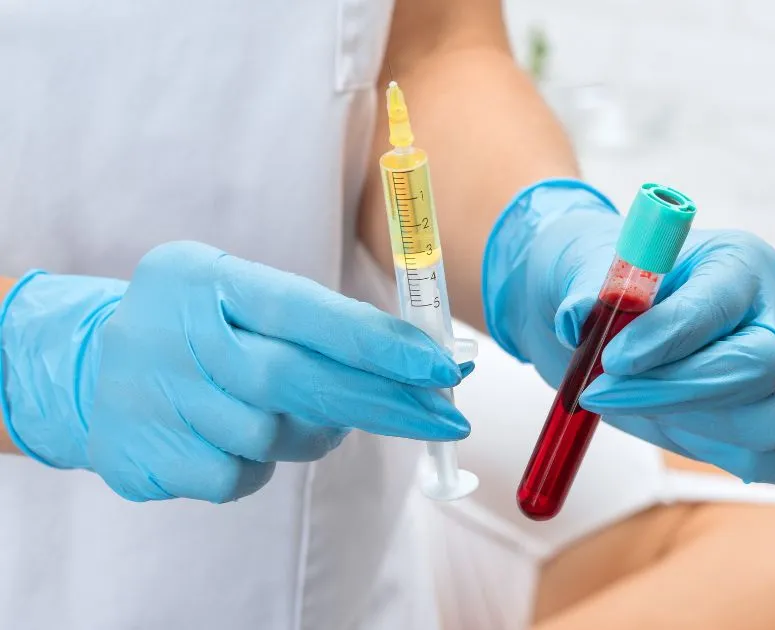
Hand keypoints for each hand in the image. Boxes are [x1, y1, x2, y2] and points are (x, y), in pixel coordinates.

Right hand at [0, 241, 470, 501]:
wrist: (85, 368)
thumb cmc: (204, 329)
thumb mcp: (245, 296)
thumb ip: (321, 323)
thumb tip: (422, 363)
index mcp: (203, 277)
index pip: (303, 309)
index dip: (377, 342)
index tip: (442, 367)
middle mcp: (171, 333)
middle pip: (295, 379)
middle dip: (383, 401)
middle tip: (446, 418)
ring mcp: (150, 398)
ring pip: (273, 435)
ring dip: (308, 432)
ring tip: (292, 412)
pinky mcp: (141, 456)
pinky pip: (238, 477)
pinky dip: (258, 465)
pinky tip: (233, 439)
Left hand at [483, 180, 774, 483]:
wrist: (595, 322)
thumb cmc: (597, 282)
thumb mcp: (578, 267)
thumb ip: (584, 288)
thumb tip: (578, 317)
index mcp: (738, 261)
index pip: (720, 306)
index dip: (668, 338)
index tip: (612, 359)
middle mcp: (768, 318)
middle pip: (757, 369)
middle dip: (674, 391)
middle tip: (597, 392)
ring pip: (773, 423)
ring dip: (693, 427)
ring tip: (625, 402)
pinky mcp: (762, 426)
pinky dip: (735, 462)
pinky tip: (673, 433)